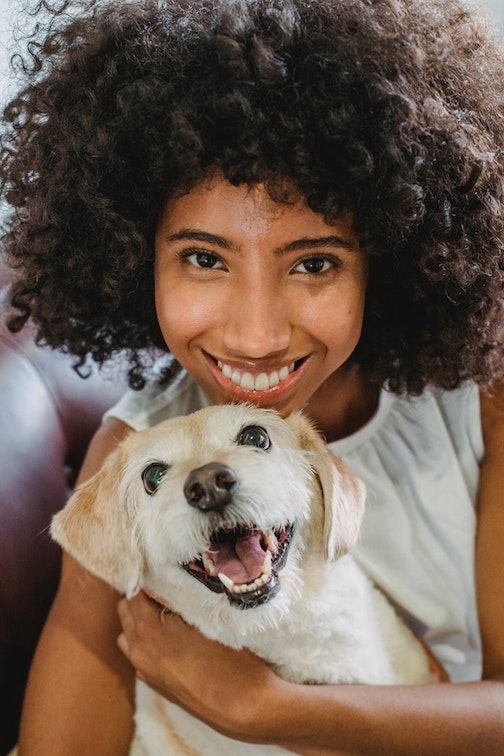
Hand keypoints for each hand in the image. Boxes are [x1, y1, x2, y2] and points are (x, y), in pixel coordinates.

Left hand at [116, 591, 287, 742]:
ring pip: (127, 633)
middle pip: (126, 609)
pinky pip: (137, 653)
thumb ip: (181, 598)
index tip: (164, 567)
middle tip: (167, 584)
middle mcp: (139, 650)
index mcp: (149, 631)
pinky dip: (145, 639)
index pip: (135, 589)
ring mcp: (144, 669)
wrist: (244, 706)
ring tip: (167, 609)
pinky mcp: (154, 683)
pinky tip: (171, 634)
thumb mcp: (207, 617)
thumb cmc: (232, 658)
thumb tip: (170, 577)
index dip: (150, 575)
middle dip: (142, 594)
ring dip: (140, 618)